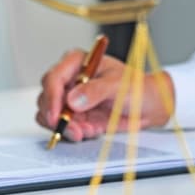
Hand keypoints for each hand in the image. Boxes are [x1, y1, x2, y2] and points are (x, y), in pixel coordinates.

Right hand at [35, 49, 174, 141]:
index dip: (51, 98)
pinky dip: (74, 132)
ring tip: (88, 131)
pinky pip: (64, 126)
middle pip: (47, 98)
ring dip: (66, 127)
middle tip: (76, 130)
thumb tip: (73, 100)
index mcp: (77, 63)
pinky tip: (91, 131)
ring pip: (51, 115)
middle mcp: (70, 80)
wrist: (148, 105)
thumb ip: (96, 91)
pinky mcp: (76, 115)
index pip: (53, 78)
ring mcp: (71, 99)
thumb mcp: (118, 85)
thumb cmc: (136, 87)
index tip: (57, 115)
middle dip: (58, 118)